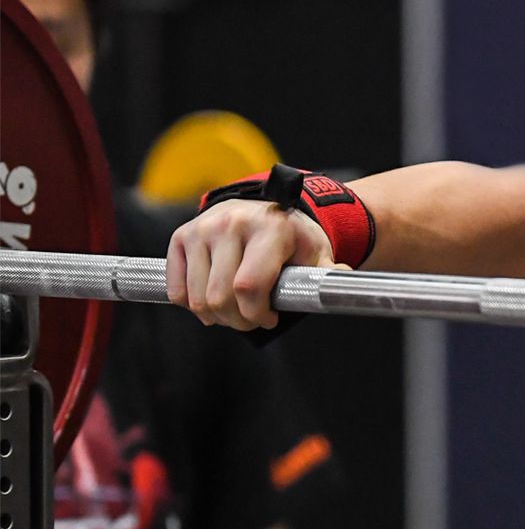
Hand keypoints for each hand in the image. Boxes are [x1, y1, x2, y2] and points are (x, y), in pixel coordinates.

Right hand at [166, 199, 341, 329]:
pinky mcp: (182, 236)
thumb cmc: (292, 237)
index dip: (256, 314)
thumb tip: (343, 278)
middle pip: (220, 297)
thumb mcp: (316, 252)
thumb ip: (327, 272)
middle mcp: (232, 224)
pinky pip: (177, 288)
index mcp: (270, 229)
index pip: (248, 287)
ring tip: (234, 310)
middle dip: (238, 320)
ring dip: (215, 316)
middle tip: (251, 320)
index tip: (269, 320)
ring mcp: (203, 228)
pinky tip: (212, 298)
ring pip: (197, 298)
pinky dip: (191, 304)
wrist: (265, 208)